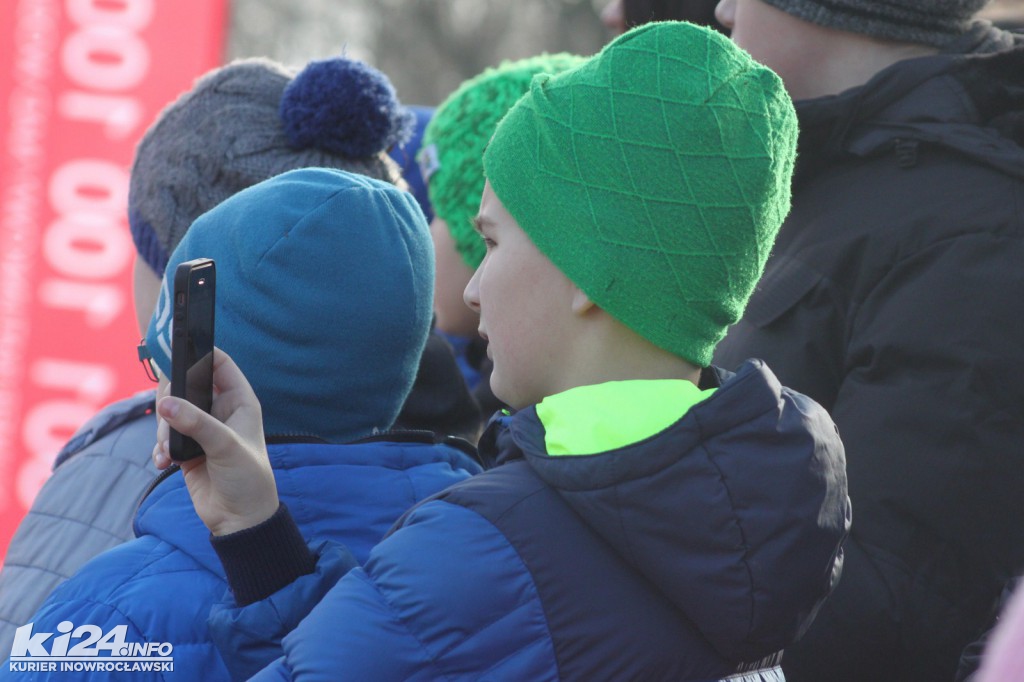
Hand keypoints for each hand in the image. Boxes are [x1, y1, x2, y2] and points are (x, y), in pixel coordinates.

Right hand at [153, 348, 279, 534]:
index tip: (174, 352)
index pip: (219, 363)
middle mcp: (220, 411)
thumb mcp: (226, 447)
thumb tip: (165, 404)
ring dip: (164, 429)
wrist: (240, 520)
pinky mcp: (186, 449)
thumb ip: (196, 422)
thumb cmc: (248, 479)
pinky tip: (164, 462)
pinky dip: (160, 448)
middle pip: (185, 385)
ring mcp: (201, 430)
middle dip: (171, 399)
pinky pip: (163, 438)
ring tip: (170, 450)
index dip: (199, 353)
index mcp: (240, 401)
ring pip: (170, 412)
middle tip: (165, 413)